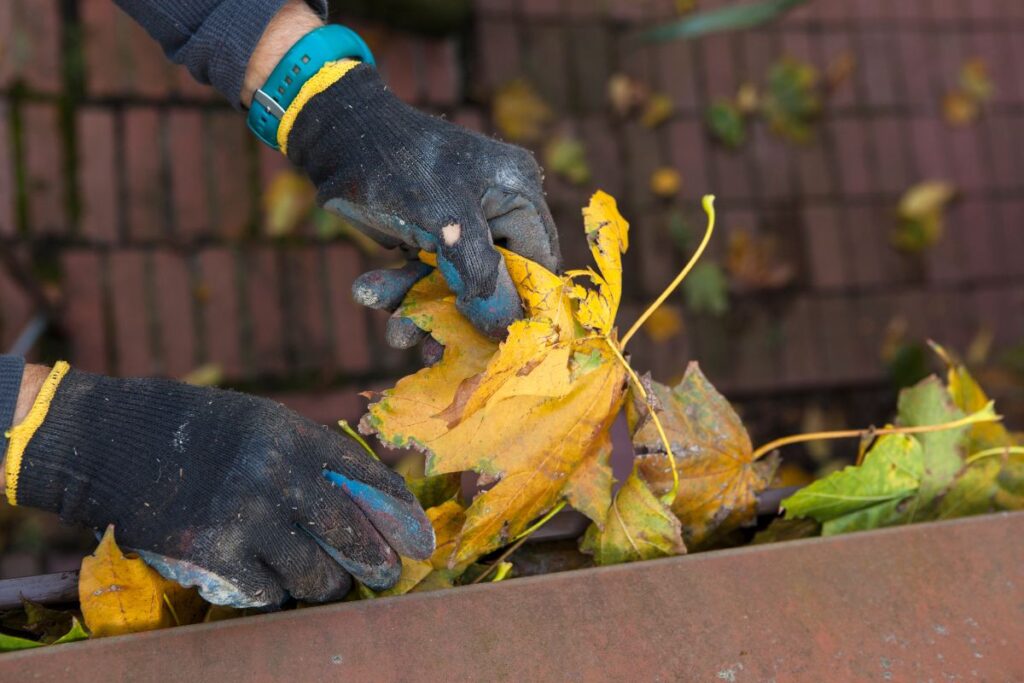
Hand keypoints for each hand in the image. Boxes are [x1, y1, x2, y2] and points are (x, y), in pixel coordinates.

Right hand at [6, 365, 432, 607]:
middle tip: (384, 576)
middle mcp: (274, 475)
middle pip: (351, 538)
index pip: (368, 482)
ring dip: (326, 585)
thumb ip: (317, 459)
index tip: (422, 543)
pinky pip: (268, 593)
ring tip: (325, 580)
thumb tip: (375, 502)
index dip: (402, 517)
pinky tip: (271, 580)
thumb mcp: (266, 425)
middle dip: (376, 565)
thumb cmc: (203, 432)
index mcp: (294, 436)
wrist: (116, 441)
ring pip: (315, 577)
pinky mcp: (209, 554)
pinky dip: (276, 593)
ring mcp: (241, 517)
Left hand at [280, 62, 560, 345]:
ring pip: (453, 285)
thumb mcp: (443, 220)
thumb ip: (479, 271)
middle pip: (495, 282)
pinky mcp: (428, 235)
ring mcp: (460, 225)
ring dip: (422, 310)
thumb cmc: (396, 165)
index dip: (523, 306)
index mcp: (517, 194)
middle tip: (437, 351)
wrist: (332, 136)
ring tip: (395, 334)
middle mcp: (496, 209)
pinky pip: (424, 275)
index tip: (502, 345)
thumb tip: (504, 326)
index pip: (539, 264)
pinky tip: (368, 293)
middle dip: (461, 317)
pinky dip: (400, 291)